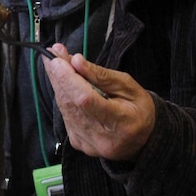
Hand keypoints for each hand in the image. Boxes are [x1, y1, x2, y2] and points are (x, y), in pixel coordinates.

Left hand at [44, 43, 154, 161]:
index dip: (68, 79)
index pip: (86, 100)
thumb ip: (101, 75)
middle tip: (53, 53)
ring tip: (57, 63)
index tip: (57, 60)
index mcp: (120, 122)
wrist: (143, 138)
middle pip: (71, 103)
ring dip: (58, 83)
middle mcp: (101, 137)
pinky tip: (65, 83)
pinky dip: (63, 96)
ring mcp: (87, 143)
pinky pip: (65, 114)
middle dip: (59, 75)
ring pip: (64, 108)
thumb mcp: (128, 85)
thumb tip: (75, 61)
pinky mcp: (78, 143)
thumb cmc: (138, 109)